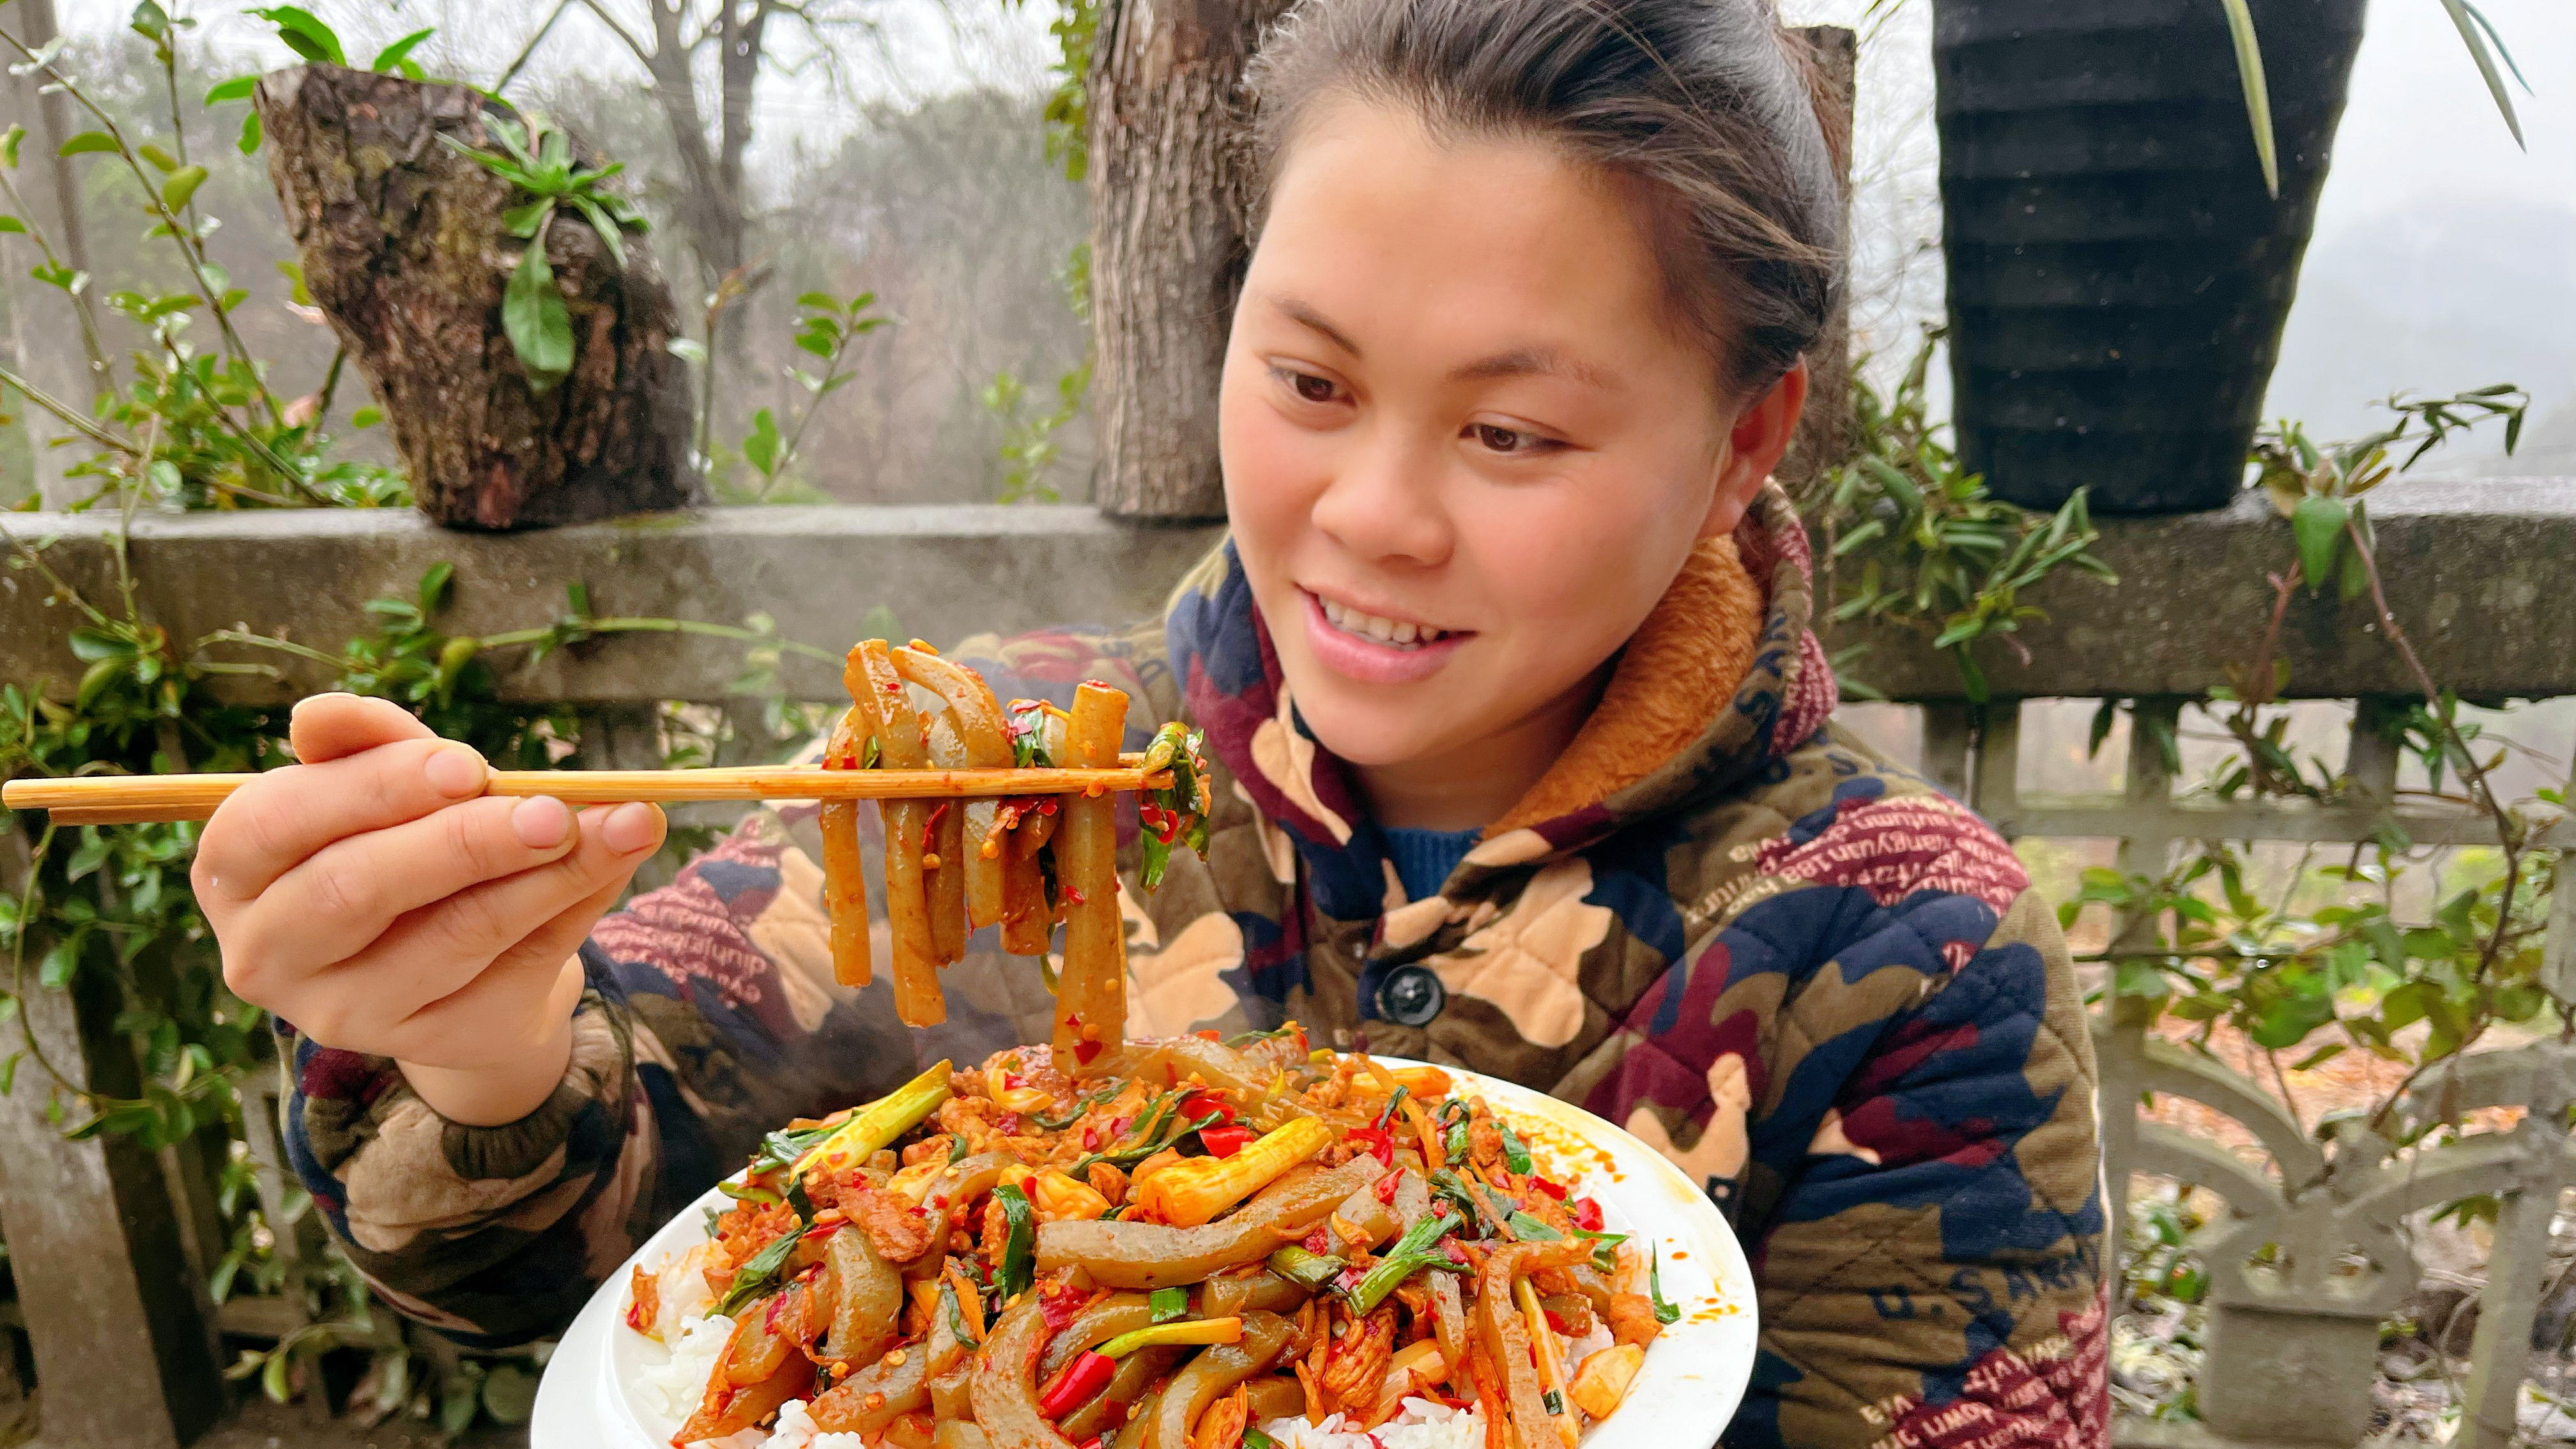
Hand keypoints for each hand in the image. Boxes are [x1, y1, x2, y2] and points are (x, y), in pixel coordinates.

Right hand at [195, 693, 665, 1125]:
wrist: (457, 959)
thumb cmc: (404, 845)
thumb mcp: (388, 787)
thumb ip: (370, 745)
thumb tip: (321, 712)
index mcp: (235, 871)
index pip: (277, 821)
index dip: (375, 786)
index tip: (469, 764)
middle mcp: (268, 951)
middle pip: (357, 888)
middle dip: (465, 839)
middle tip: (554, 808)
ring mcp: (343, 1010)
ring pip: (450, 934)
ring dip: (545, 873)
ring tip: (620, 825)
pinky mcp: (426, 1042)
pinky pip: (511, 968)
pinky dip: (572, 907)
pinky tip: (615, 863)